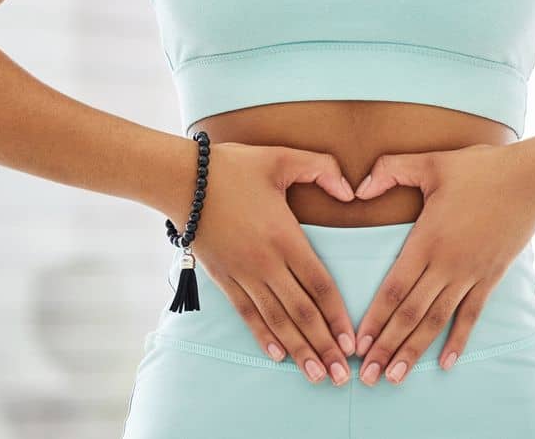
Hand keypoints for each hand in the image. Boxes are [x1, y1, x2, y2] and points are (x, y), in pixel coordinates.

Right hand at [182, 141, 360, 385]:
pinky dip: (263, 336)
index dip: (337, 315)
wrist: (182, 181)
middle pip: (301, 312)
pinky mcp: (223, 278)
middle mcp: (265, 263)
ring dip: (298, 350)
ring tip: (316, 375)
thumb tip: (351, 192)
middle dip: (324, 345)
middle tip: (343, 375)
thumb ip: (323, 169)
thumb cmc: (234, 166)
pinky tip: (278, 355)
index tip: (352, 341)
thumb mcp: (283, 157)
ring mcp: (243, 274)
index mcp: (285, 236)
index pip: (319, 284)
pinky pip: (246, 313)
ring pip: (276, 320)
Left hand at [349, 142, 534, 385]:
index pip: (394, 288)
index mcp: (427, 239)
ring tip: (396, 378)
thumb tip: (357, 188)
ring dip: (414, 351)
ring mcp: (470, 274)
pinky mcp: (490, 278)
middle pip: (411, 314)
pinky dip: (458, 341)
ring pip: (436, 321)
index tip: (358, 345)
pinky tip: (445, 364)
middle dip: (387, 347)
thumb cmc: (480, 168)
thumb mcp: (430, 162)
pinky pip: (471, 316)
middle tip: (368, 377)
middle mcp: (446, 264)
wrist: (531, 180)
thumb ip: (390, 171)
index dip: (375, 319)